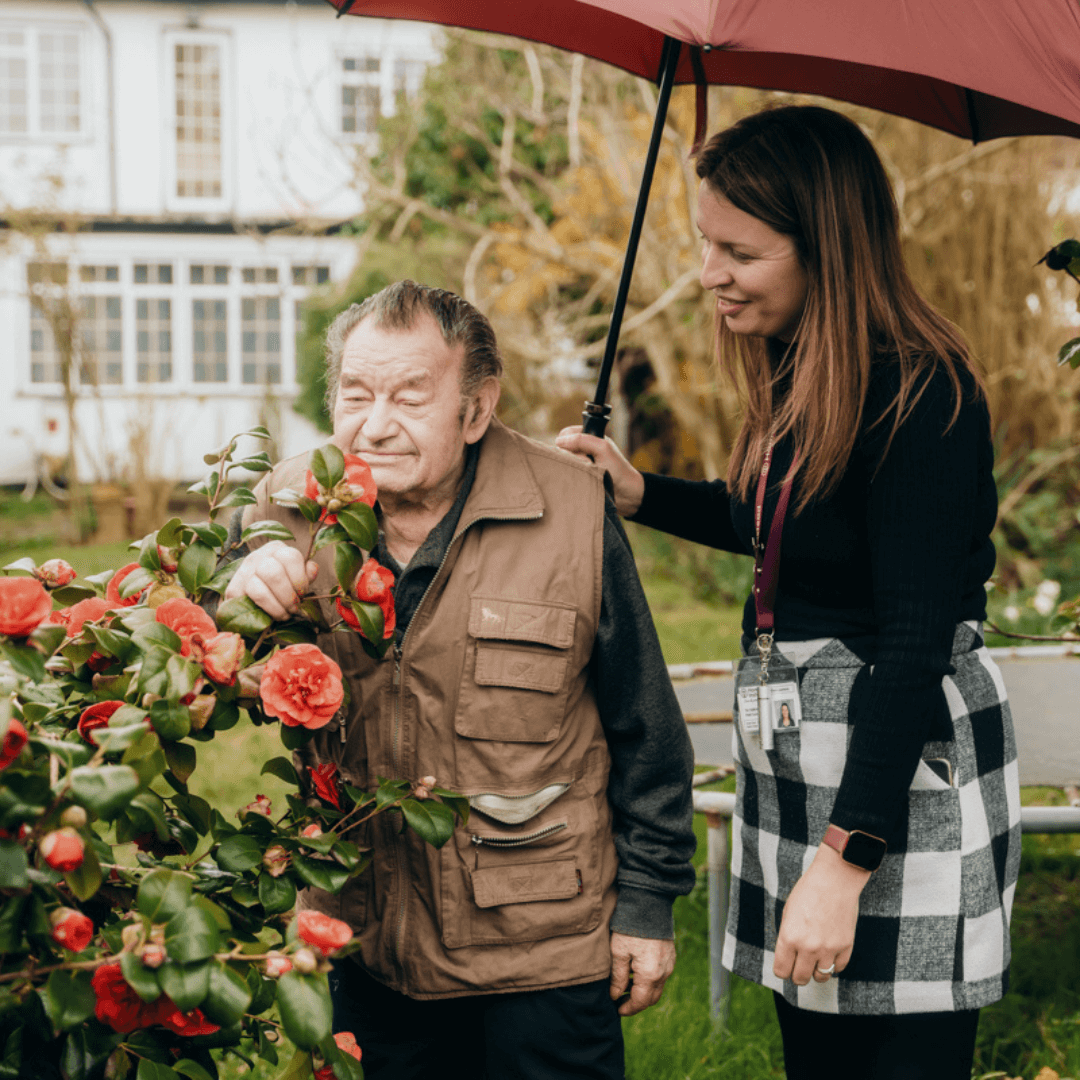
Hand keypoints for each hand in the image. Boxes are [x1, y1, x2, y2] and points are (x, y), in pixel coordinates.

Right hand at [224, 540, 317, 620]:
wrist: (252, 595)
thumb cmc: (281, 584)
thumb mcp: (296, 575)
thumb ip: (306, 573)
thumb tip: (312, 568)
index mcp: (276, 549)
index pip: (291, 557)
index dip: (300, 579)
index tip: (302, 594)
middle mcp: (257, 556)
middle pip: (274, 574)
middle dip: (288, 596)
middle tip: (294, 607)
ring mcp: (242, 572)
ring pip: (259, 590)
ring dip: (276, 607)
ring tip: (284, 614)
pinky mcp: (232, 590)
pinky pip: (248, 604)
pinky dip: (262, 612)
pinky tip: (270, 616)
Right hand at [555, 426, 645, 517]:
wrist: (627, 494)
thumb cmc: (619, 470)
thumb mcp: (602, 449)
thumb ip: (582, 440)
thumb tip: (559, 441)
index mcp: (590, 438)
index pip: (566, 433)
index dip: (567, 440)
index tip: (576, 450)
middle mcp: (583, 449)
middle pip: (562, 448)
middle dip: (571, 455)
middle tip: (588, 462)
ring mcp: (580, 463)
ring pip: (564, 461)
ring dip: (575, 466)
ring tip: (589, 472)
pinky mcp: (579, 476)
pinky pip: (567, 473)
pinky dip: (573, 475)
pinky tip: (583, 479)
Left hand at [609, 933, 675, 1015]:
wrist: (649, 903)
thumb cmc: (631, 928)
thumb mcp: (618, 952)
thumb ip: (617, 977)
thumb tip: (615, 995)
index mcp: (650, 974)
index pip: (640, 1001)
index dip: (628, 1009)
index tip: (617, 1009)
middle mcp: (664, 972)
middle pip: (651, 998)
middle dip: (636, 1003)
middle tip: (620, 1000)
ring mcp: (669, 964)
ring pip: (657, 988)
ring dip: (643, 991)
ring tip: (625, 984)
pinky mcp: (670, 956)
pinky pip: (661, 976)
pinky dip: (649, 980)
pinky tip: (635, 971)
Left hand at [773, 842, 870, 985]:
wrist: (834, 880)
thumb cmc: (808, 892)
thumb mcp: (788, 912)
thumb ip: (787, 937)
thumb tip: (788, 957)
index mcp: (789, 937)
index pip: (781, 971)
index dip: (782, 970)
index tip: (786, 966)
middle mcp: (808, 947)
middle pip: (800, 979)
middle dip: (798, 975)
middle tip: (800, 966)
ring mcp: (828, 949)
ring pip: (821, 977)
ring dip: (817, 971)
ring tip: (815, 960)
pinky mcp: (846, 947)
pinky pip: (838, 968)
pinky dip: (833, 964)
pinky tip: (830, 952)